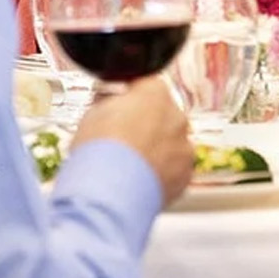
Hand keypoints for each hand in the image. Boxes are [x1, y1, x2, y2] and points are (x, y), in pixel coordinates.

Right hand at [72, 76, 192, 205]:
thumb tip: (111, 105)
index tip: (119, 108)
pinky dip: (161, 173)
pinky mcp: (185, 175)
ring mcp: (183, 146)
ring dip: (156, 149)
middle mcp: (175, 116)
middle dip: (146, 124)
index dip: (129, 98)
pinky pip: (175, 169)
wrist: (109, 192)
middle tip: (122, 138)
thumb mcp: (93, 112)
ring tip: (129, 163)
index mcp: (154, 92)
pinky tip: (139, 178)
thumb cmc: (98, 151)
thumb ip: (111, 103)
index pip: (146, 85)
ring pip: (171, 142)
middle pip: (162, 114)